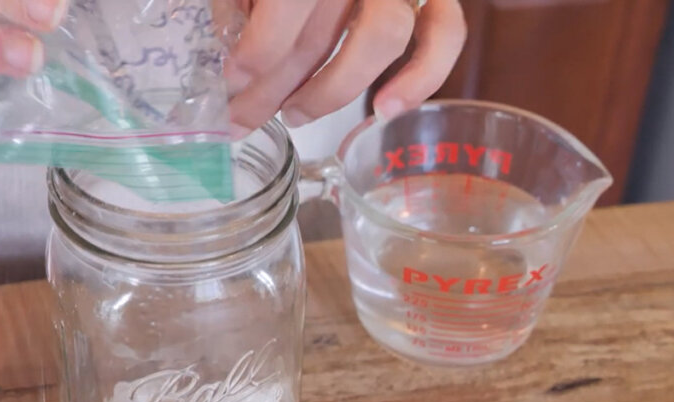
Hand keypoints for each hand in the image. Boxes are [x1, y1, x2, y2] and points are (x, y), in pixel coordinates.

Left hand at [225, 0, 465, 137]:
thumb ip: (232, 2)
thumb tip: (228, 53)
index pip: (291, 2)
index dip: (260, 47)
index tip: (232, 78)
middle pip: (319, 34)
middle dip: (271, 88)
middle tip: (239, 117)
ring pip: (380, 39)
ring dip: (332, 90)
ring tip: (294, 115)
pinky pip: (445, 31)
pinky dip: (423, 74)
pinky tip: (386, 108)